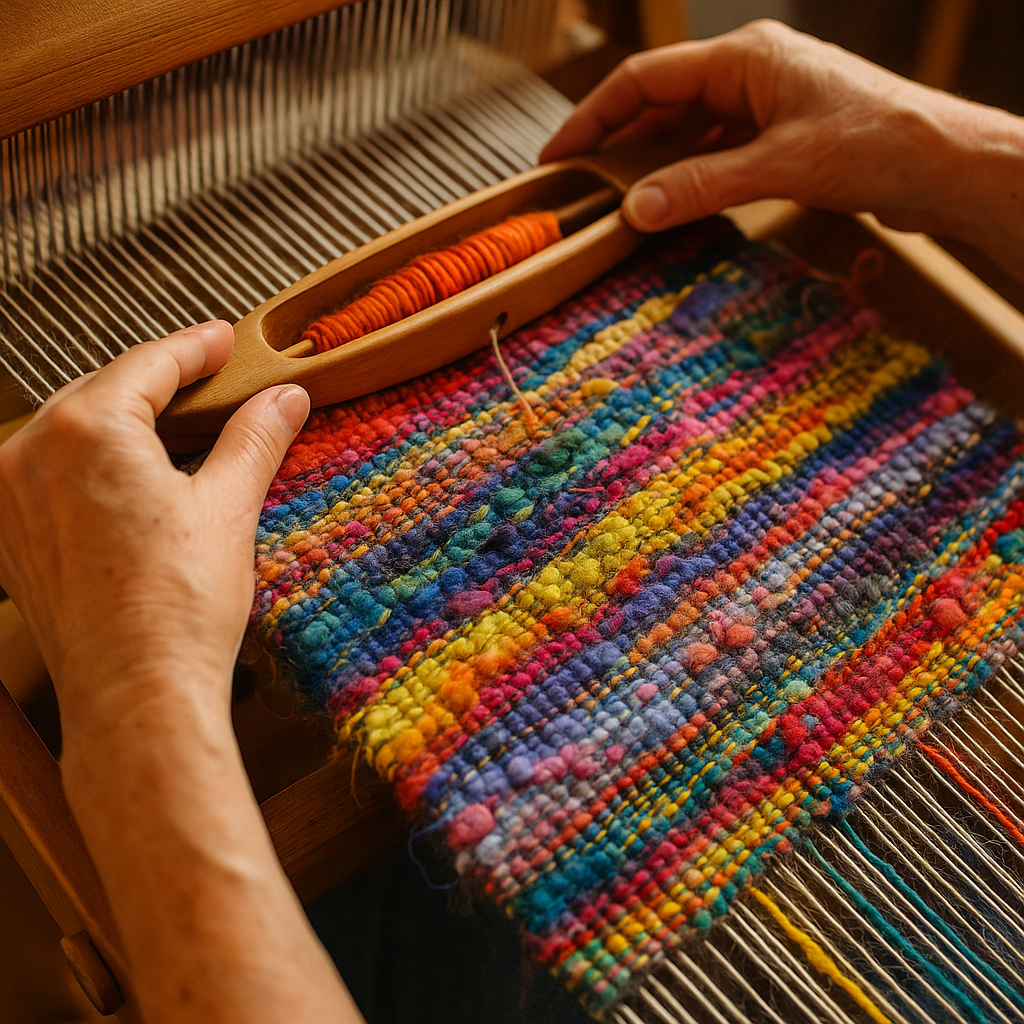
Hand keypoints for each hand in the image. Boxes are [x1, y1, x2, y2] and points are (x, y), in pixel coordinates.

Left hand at [0, 321, 308, 730]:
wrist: (136, 693)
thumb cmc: (179, 606)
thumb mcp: (228, 506)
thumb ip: (253, 438)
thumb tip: (284, 398)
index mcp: (86, 429)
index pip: (148, 364)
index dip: (193, 347)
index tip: (222, 341)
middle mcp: (29, 453)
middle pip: (103, 391)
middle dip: (157, 381)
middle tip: (208, 378)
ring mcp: (8, 498)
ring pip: (69, 431)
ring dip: (120, 421)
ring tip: (173, 426)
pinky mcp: (7, 538)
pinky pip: (47, 474)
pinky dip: (88, 464)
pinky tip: (129, 479)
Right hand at [541, 20, 1023, 278]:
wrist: (945, 164)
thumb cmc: (877, 144)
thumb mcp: (779, 166)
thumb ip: (702, 186)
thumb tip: (635, 208)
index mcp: (745, 58)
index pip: (646, 80)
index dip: (594, 115)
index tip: (558, 153)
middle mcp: (750, 74)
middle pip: (662, 103)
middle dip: (617, 141)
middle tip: (578, 183)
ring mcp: (766, 105)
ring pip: (688, 131)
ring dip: (653, 164)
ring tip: (615, 200)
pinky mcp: (780, 136)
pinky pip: (716, 152)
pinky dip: (688, 177)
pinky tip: (671, 204)